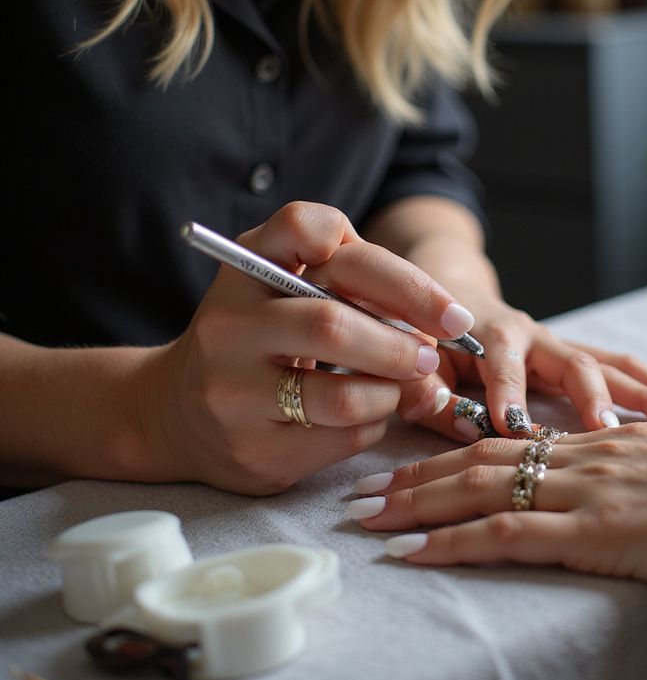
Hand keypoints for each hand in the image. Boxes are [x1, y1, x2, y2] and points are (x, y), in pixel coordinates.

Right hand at [136, 203, 469, 493]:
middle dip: (402, 342)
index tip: (440, 305)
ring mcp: (232, 392)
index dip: (383, 264)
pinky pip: (341, 438)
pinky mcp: (252, 450)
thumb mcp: (288, 290)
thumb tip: (440, 328)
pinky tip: (369, 414)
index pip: (307, 229)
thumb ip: (355, 287)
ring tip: (402, 386)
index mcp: (245, 267)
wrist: (174, 412)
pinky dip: (374, 424)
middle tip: (434, 352)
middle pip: (333, 323)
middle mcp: (229, 324)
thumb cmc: (259, 338)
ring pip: (343, 395)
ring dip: (393, 391)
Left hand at [346, 410, 646, 599]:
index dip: (463, 449)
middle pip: (481, 458)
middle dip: (417, 476)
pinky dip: (449, 543)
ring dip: (414, 505)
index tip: (421, 462)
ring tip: (364, 517)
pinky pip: (503, 535)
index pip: (518, 442)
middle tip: (365, 490)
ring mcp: (586, 491)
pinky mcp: (595, 532)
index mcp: (612, 439)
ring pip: (477, 490)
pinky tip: (409, 553)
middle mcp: (587, 456)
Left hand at [397, 299, 646, 441]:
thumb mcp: (416, 369)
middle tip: (610, 427)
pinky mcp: (576, 359)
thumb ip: (429, 397)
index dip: (506, 390)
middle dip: (592, 394)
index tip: (511, 426)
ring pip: (610, 365)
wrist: (447, 300)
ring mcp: (561, 347)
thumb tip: (453, 426)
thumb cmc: (427, 344)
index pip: (501, 360)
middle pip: (573, 361)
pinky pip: (621, 371)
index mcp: (490, 334)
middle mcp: (536, 336)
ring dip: (646, 388)